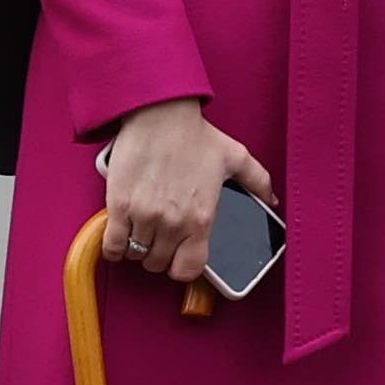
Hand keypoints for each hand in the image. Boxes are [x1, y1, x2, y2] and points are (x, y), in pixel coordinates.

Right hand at [101, 99, 274, 286]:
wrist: (161, 115)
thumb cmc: (195, 134)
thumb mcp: (236, 157)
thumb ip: (258, 182)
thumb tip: (272, 201)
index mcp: (202, 217)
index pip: (189, 269)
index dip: (183, 268)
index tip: (179, 258)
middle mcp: (173, 222)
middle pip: (159, 264)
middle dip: (159, 255)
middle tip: (160, 240)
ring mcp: (145, 216)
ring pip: (136, 255)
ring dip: (138, 248)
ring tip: (142, 231)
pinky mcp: (119, 206)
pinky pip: (112, 246)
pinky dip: (114, 246)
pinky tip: (121, 234)